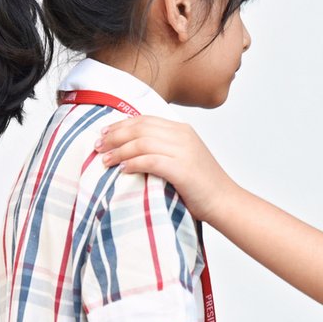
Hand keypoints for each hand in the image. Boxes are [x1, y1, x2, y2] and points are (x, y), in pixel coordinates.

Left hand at [97, 116, 234, 223]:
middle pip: (140, 128)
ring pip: (141, 142)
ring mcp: (184, 151)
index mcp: (183, 130)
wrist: (225, 201)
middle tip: (97, 147)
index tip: (103, 134)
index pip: (145, 120)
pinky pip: (149, 160)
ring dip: (119, 151)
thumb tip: (130, 148)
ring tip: (105, 160)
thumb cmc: (201, 185)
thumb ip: (163, 148)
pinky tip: (122, 170)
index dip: (120, 125)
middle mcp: (183, 136)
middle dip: (114, 136)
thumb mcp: (183, 157)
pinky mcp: (182, 169)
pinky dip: (132, 163)